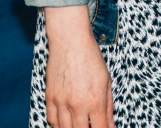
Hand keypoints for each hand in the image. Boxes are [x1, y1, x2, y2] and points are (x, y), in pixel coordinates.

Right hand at [43, 5, 114, 127]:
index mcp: (95, 101)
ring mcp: (61, 102)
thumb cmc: (91, 58)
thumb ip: (108, 105)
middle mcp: (77, 105)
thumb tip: (111, 123)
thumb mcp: (106, 81)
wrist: (70, 41)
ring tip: (79, 125)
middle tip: (91, 126)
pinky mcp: (49, 97)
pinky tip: (65, 123)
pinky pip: (52, 119)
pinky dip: (58, 124)